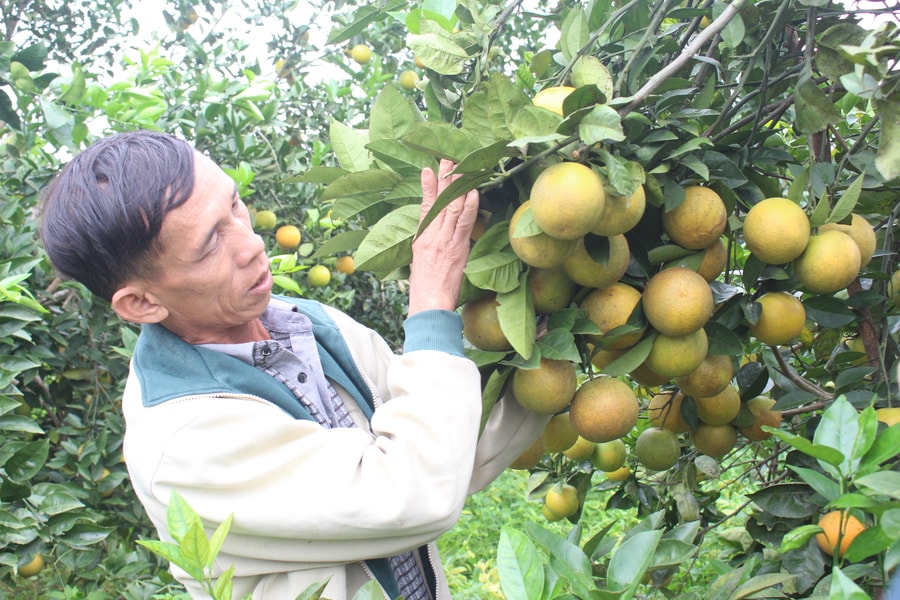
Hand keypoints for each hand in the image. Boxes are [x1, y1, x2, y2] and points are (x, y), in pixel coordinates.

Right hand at [408, 159, 479, 314]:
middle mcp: (432, 236)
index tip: (428, 170)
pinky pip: (464, 224)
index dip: (427, 187)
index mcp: (421, 238)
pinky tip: (472, 192)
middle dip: (445, 178)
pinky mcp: (457, 249)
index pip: (425, 207)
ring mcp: (445, 241)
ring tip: (463, 167)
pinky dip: (469, 207)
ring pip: (452, 208)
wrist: (429, 303)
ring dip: (458, 186)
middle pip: (440, 202)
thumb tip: (435, 230)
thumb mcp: (418, 260)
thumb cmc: (424, 287)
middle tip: (449, 158)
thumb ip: (427, 242)